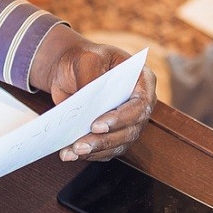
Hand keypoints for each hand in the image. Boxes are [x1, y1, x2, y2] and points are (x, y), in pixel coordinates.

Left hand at [27, 26, 155, 161]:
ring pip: (118, 144)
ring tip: (73, 151)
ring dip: (96, 150)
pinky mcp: (112, 134)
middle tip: (81, 145)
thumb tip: (90, 102)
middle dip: (105, 140)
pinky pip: (106, 150)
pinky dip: (89, 154)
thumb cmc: (84, 58)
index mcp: (142, 81)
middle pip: (130, 130)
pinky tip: (70, 154)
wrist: (71, 69)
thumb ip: (90, 78)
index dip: (121, 118)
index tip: (97, 125)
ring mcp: (127, 122)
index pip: (140, 105)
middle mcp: (138, 104)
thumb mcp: (87, 58)